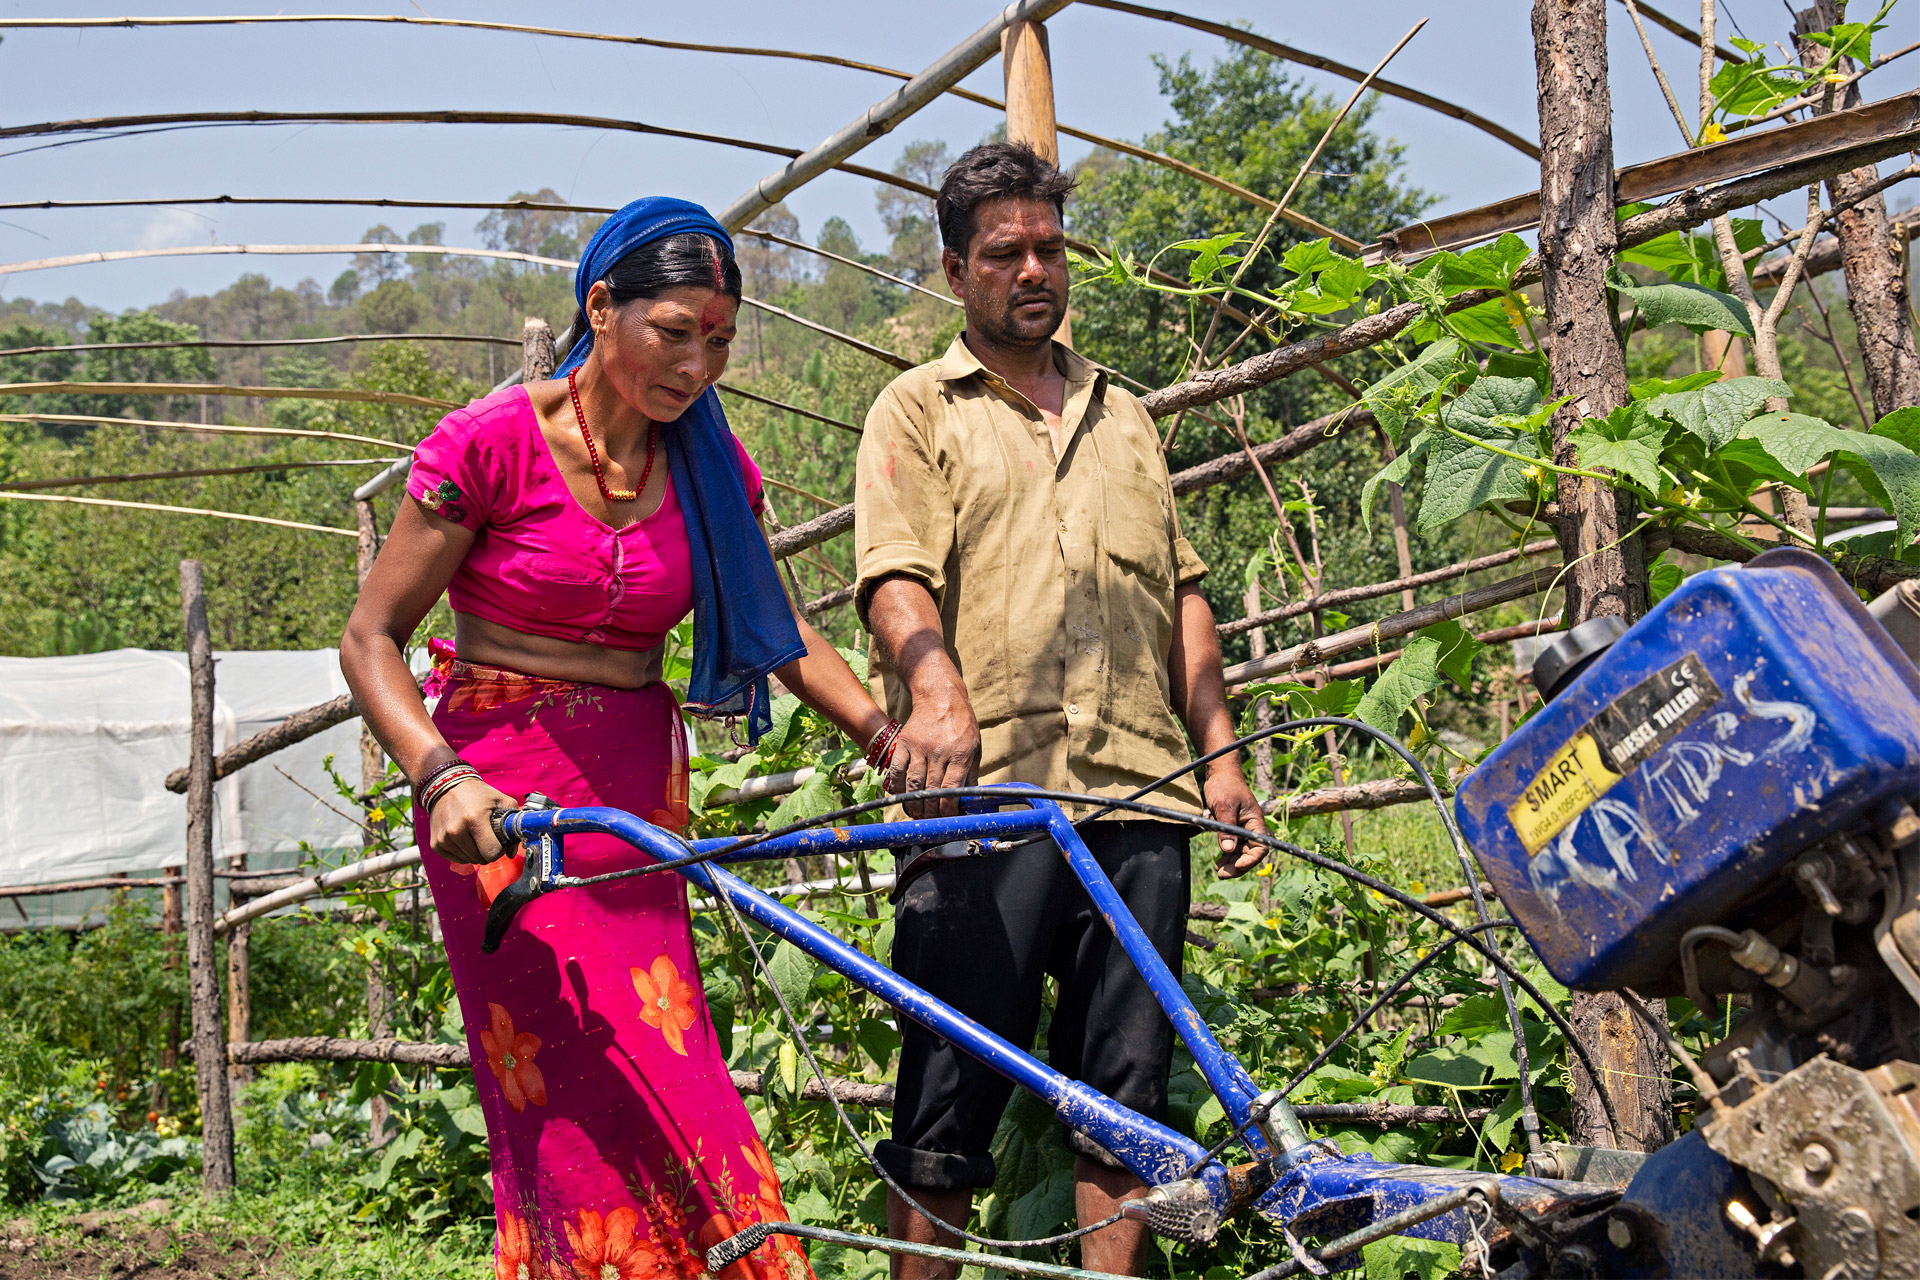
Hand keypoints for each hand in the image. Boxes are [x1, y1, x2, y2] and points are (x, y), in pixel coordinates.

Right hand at [428, 777, 519, 864]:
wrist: (446, 786)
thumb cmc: (478, 794)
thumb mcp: (501, 800)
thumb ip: (513, 825)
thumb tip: (511, 853)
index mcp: (474, 819)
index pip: (492, 853)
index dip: (500, 849)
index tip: (499, 841)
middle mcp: (456, 831)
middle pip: (481, 859)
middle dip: (488, 851)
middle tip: (487, 836)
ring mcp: (444, 839)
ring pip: (469, 860)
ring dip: (476, 852)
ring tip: (475, 834)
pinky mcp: (435, 844)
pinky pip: (457, 859)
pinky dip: (464, 852)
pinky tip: (464, 837)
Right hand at [887, 692, 980, 818]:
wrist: (940, 698)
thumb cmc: (961, 726)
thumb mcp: (975, 748)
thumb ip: (971, 775)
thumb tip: (971, 802)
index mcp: (961, 754)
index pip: (952, 789)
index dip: (947, 809)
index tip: (946, 818)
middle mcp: (940, 751)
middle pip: (932, 790)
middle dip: (930, 811)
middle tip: (930, 821)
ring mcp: (920, 747)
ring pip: (914, 783)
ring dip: (913, 804)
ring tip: (915, 814)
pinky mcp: (904, 743)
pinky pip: (897, 770)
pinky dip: (897, 786)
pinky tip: (901, 796)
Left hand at [1206, 765, 1268, 878]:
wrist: (1220, 773)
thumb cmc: (1225, 785)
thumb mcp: (1224, 806)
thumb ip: (1227, 828)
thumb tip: (1228, 850)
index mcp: (1256, 822)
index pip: (1260, 847)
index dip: (1251, 859)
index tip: (1237, 866)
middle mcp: (1251, 828)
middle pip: (1250, 853)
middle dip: (1238, 866)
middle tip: (1222, 873)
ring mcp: (1242, 829)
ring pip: (1241, 853)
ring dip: (1232, 863)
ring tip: (1218, 870)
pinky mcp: (1233, 829)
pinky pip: (1233, 847)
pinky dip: (1227, 855)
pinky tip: (1218, 862)